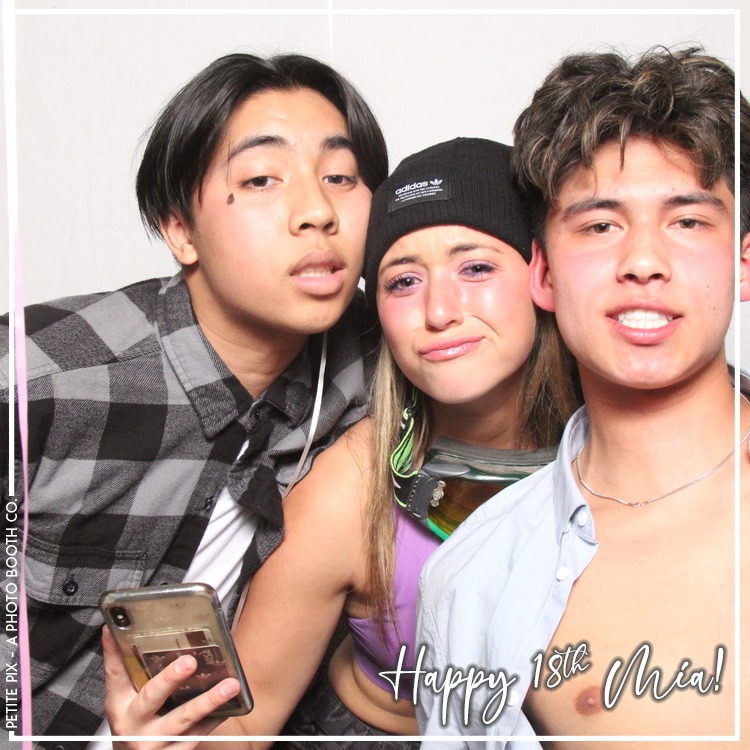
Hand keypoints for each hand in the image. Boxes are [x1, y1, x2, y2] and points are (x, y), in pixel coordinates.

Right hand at [102, 626, 240, 749]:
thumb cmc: (133, 723)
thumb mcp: (123, 699)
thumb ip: (123, 668)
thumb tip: (115, 629)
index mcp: (119, 705)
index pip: (115, 675)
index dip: (114, 653)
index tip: (115, 630)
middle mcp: (134, 725)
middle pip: (152, 698)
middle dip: (170, 679)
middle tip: (189, 661)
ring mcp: (155, 742)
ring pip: (184, 720)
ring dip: (209, 701)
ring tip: (230, 685)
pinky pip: (198, 735)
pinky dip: (215, 718)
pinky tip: (231, 703)